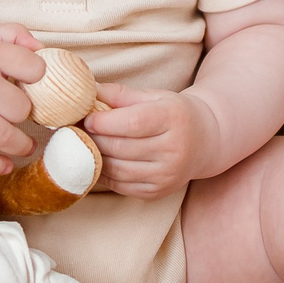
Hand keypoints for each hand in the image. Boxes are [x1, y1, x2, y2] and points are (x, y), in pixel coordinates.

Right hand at [0, 26, 42, 175]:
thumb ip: (15, 35)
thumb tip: (43, 50)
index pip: (33, 69)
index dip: (37, 76)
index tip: (32, 83)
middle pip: (21, 109)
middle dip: (24, 113)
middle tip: (21, 115)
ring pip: (6, 137)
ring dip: (21, 145)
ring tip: (25, 146)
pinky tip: (6, 164)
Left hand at [82, 85, 222, 200]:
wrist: (205, 141)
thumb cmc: (174, 114)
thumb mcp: (154, 97)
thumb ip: (120, 94)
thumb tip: (87, 90)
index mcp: (173, 119)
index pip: (133, 123)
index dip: (105, 122)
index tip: (87, 118)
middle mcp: (174, 149)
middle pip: (121, 147)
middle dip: (94, 138)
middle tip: (78, 130)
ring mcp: (167, 174)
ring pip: (118, 169)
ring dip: (95, 157)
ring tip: (84, 144)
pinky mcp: (158, 192)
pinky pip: (121, 186)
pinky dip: (104, 174)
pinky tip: (98, 161)